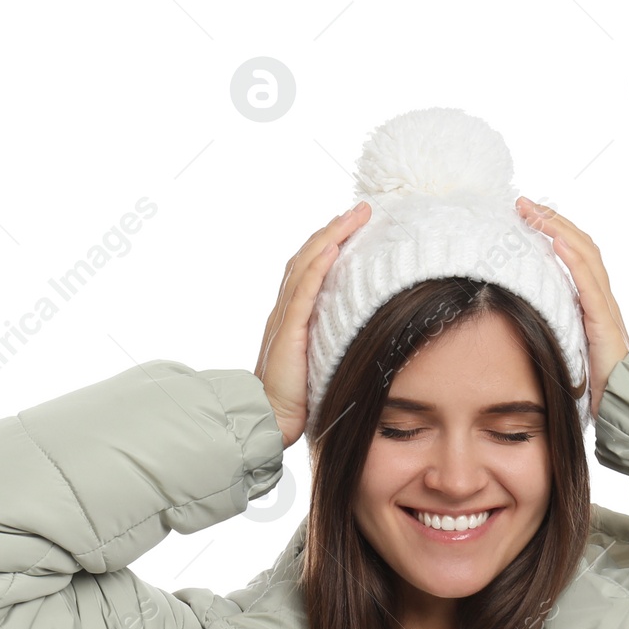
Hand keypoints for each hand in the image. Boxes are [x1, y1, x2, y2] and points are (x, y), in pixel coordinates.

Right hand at [254, 200, 369, 447]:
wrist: (268, 418)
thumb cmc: (294, 400)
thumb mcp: (315, 362)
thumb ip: (327, 343)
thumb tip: (356, 335)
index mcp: (290, 316)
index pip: (309, 268)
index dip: (329, 243)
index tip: (352, 225)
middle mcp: (284, 309)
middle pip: (308, 257)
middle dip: (334, 230)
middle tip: (360, 209)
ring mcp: (284, 318)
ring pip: (306, 265)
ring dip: (330, 236)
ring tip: (353, 217)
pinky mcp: (288, 331)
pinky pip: (303, 291)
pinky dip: (317, 266)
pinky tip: (333, 247)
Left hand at [515, 197, 628, 420]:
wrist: (623, 401)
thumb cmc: (596, 379)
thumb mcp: (570, 343)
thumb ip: (558, 324)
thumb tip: (527, 312)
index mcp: (592, 299)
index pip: (575, 252)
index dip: (554, 230)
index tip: (527, 215)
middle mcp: (601, 296)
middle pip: (580, 245)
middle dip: (552, 221)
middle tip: (524, 204)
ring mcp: (605, 307)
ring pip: (586, 256)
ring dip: (559, 230)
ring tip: (535, 214)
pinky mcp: (604, 322)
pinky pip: (589, 285)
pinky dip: (575, 260)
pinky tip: (558, 244)